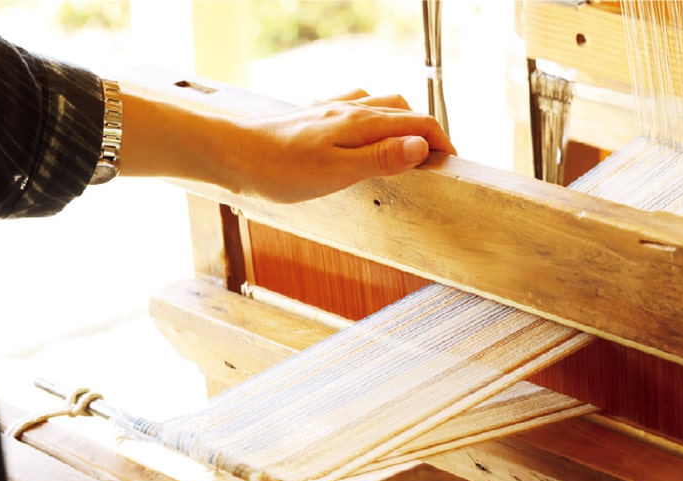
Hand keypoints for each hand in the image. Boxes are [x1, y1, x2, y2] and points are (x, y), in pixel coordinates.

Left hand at [119, 85, 455, 202]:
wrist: (229, 152)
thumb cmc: (278, 168)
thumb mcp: (338, 172)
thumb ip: (382, 158)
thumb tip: (423, 146)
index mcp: (362, 123)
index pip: (418, 125)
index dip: (442, 143)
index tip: (453, 165)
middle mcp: (349, 109)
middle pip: (403, 111)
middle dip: (425, 132)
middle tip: (434, 161)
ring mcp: (330, 110)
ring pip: (379, 107)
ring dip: (400, 123)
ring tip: (406, 150)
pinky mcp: (312, 117)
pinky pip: (354, 109)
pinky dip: (372, 121)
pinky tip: (361, 137)